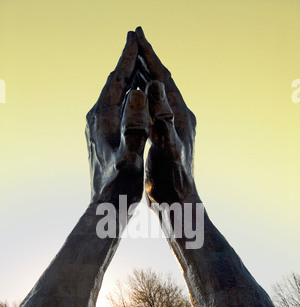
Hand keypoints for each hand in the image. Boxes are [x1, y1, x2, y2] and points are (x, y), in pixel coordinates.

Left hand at [85, 31, 148, 205]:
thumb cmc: (121, 186)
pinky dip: (124, 97)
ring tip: (135, 66)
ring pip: (112, 95)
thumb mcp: (131, 156)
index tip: (136, 39)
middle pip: (112, 83)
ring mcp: (96, 129)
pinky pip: (113, 109)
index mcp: (104, 119)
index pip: (117, 80)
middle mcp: (96, 120)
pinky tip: (130, 100)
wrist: (106, 207)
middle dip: (125, 64)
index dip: (128, 59)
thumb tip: (139, 92)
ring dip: (125, 79)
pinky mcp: (100, 138)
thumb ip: (135, 124)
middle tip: (135, 43)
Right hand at [135, 27, 197, 205]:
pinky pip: (153, 109)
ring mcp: (173, 127)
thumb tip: (154, 84)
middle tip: (134, 39)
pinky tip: (136, 96)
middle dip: (148, 60)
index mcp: (179, 116)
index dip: (150, 56)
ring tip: (133, 61)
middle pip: (162, 81)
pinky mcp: (165, 137)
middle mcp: (178, 117)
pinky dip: (143, 96)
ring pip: (157, 94)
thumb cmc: (172, 181)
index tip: (137, 35)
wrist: (178, 203)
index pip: (164, 78)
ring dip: (145, 75)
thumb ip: (162, 118)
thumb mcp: (167, 147)